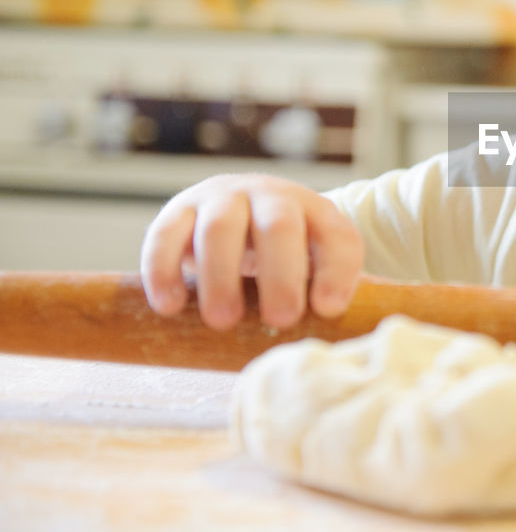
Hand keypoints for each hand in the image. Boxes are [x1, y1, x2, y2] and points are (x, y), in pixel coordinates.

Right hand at [140, 173, 362, 329]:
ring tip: (222, 321)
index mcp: (316, 212)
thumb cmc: (284, 253)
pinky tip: (169, 307)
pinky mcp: (180, 209)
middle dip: (281, 275)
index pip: (336, 236)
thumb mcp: (313, 261)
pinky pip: (166, 234)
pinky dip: (163, 270)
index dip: (336, 272)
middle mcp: (270, 197)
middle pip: (279, 226)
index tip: (327, 310)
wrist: (240, 211)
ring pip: (220, 228)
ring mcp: (223, 198)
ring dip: (221, 276)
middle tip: (279, 318)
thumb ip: (324, 290)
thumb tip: (326, 335)